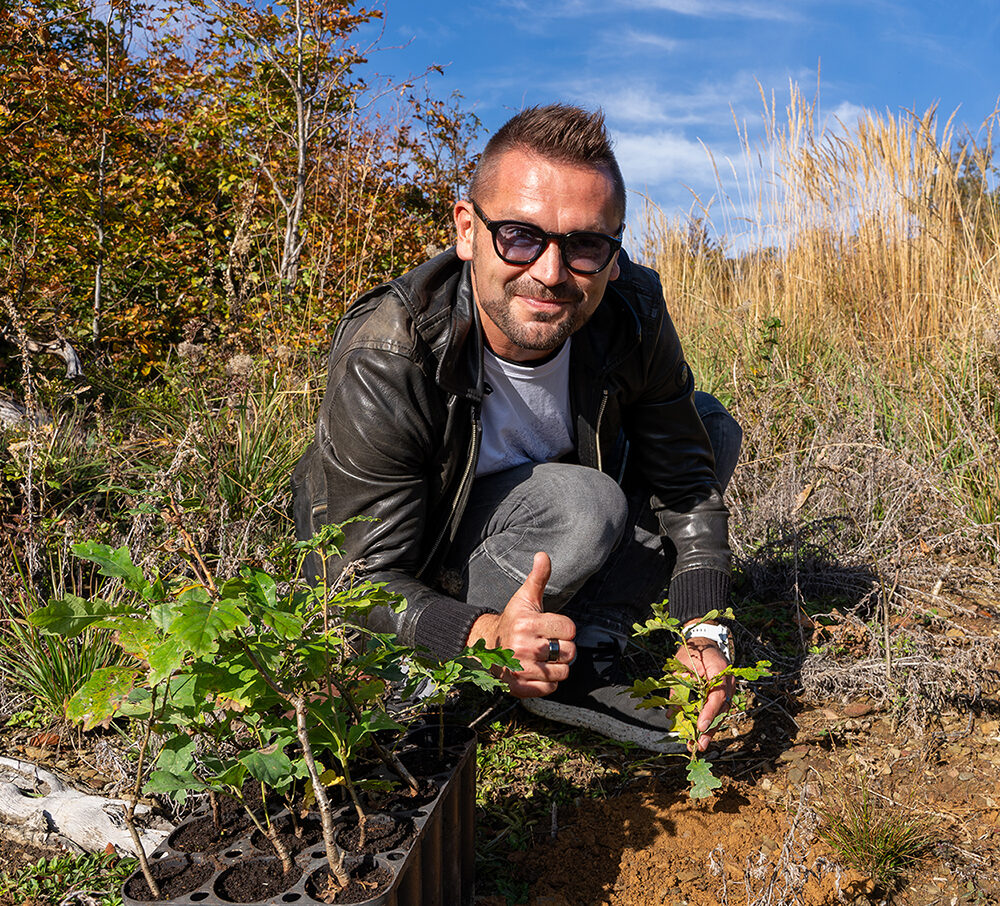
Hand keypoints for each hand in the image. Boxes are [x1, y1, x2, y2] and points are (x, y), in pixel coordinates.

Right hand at [466, 551, 576, 698]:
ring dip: (557, 666)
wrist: (485, 645)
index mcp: (528, 624)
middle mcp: (525, 647)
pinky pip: (551, 688)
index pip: (570, 630)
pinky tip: (538, 671)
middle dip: (563, 648)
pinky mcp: (520, 687)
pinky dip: (548, 682)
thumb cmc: (512, 620)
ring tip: (544, 658)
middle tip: (548, 643)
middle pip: (570, 653)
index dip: (564, 629)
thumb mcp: (524, 598)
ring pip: (563, 672)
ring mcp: (522, 669)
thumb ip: (538, 578)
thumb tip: (543, 555)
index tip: (552, 628)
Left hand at [675, 636, 733, 752]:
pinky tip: (698, 734)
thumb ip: (678, 688)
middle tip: (699, 744)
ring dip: (709, 730)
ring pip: (720, 713)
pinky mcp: (722, 695)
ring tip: (698, 745)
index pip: (718, 696)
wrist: (704, 642)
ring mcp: (728, 690)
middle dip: (710, 729)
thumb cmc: (692, 651)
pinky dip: (708, 722)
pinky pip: (716, 711)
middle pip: (721, 709)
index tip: (700, 726)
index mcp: (720, 671)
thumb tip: (671, 713)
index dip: (709, 712)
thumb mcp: (681, 666)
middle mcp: (728, 682)